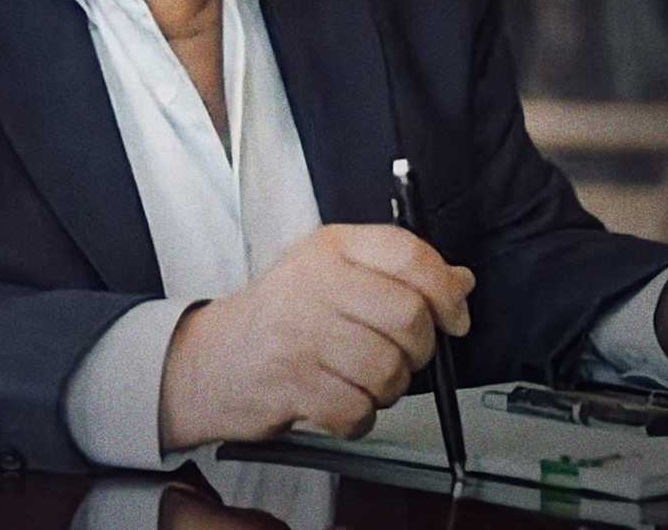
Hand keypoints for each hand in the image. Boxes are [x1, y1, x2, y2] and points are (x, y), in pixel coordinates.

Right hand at [158, 224, 474, 449]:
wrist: (207, 361)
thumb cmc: (276, 319)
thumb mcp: (330, 276)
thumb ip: (394, 274)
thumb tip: (460, 282)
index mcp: (328, 248)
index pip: (408, 253)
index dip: (445, 290)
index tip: (453, 318)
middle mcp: (312, 283)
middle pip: (407, 317)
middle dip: (418, 351)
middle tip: (400, 358)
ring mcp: (299, 333)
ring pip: (388, 370)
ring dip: (386, 390)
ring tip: (360, 381)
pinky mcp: (290, 382)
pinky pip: (357, 410)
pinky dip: (358, 418)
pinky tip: (339, 404)